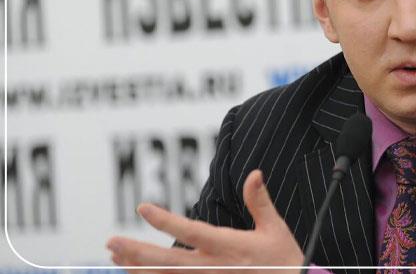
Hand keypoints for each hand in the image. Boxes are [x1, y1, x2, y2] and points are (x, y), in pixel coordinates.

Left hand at [106, 169, 302, 273]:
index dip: (164, 221)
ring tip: (115, 257)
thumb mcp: (274, 228)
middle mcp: (213, 267)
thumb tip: (254, 174)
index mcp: (228, 246)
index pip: (190, 232)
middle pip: (167, 261)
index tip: (142, 208)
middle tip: (111, 242)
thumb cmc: (283, 259)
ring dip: (137, 268)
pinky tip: (136, 273)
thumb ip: (259, 201)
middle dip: (136, 251)